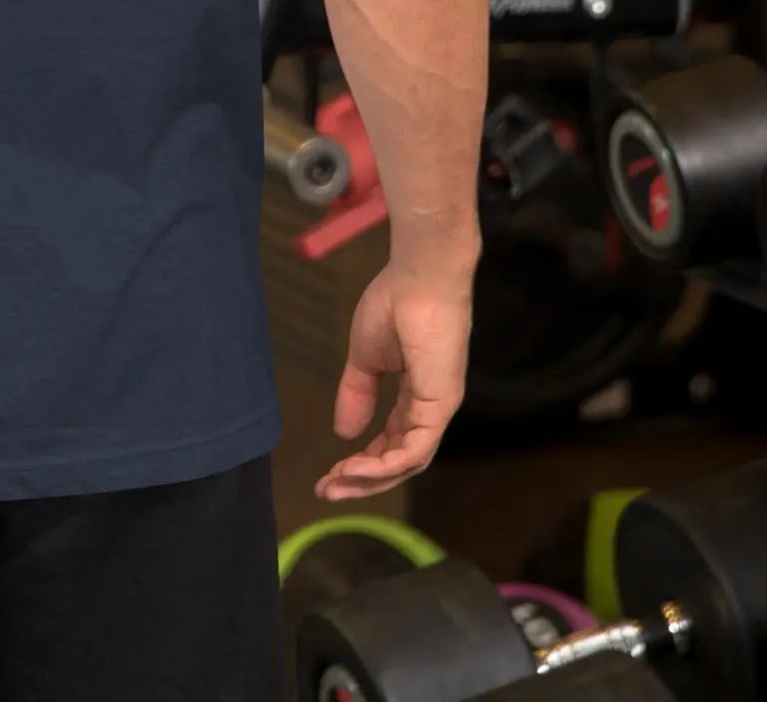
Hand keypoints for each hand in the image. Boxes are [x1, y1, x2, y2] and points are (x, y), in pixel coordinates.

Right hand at [316, 258, 473, 500]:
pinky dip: (386, 464)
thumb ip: (357, 393)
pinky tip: (357, 468)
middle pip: (399, 462)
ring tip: (334, 482)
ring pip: (407, 462)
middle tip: (325, 491)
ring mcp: (438, 408)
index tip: (328, 474)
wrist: (419, 275)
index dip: (361, 462)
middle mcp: (430, 409)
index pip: (391, 443)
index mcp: (416, 397)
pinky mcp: (441, 404)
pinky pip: (415, 448)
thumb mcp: (365, 357)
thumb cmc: (396, 303)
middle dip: (362, 480)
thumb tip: (344, 433)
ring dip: (369, 477)